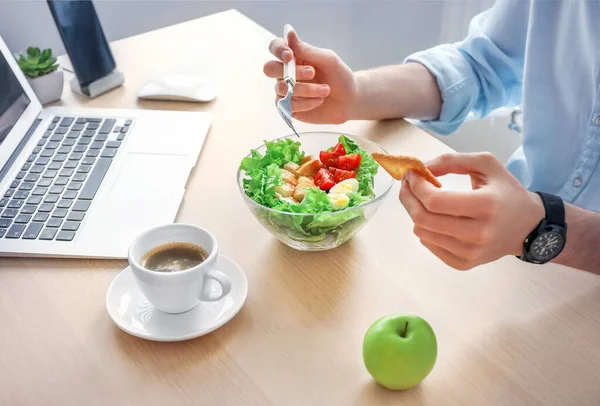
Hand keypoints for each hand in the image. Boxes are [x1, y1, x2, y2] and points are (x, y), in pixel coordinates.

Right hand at [263, 27, 357, 123]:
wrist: (348, 100)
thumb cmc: (339, 76)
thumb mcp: (328, 60)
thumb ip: (307, 50)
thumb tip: (289, 33)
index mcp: (293, 56)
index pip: (275, 47)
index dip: (278, 50)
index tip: (290, 55)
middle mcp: (285, 72)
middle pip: (269, 68)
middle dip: (291, 71)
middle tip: (312, 73)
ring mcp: (285, 91)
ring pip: (281, 88)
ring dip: (306, 89)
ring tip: (326, 90)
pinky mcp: (288, 107)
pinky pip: (287, 105)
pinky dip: (305, 103)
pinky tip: (319, 101)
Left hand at [399, 152, 544, 269]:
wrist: (529, 226)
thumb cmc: (505, 191)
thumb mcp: (485, 164)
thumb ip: (451, 161)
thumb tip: (420, 168)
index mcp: (486, 206)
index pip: (434, 201)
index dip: (416, 186)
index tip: (411, 174)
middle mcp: (478, 233)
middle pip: (423, 218)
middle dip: (408, 198)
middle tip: (407, 185)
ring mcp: (471, 252)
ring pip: (422, 232)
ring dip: (415, 212)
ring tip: (424, 200)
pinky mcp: (464, 264)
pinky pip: (429, 245)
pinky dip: (426, 229)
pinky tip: (436, 218)